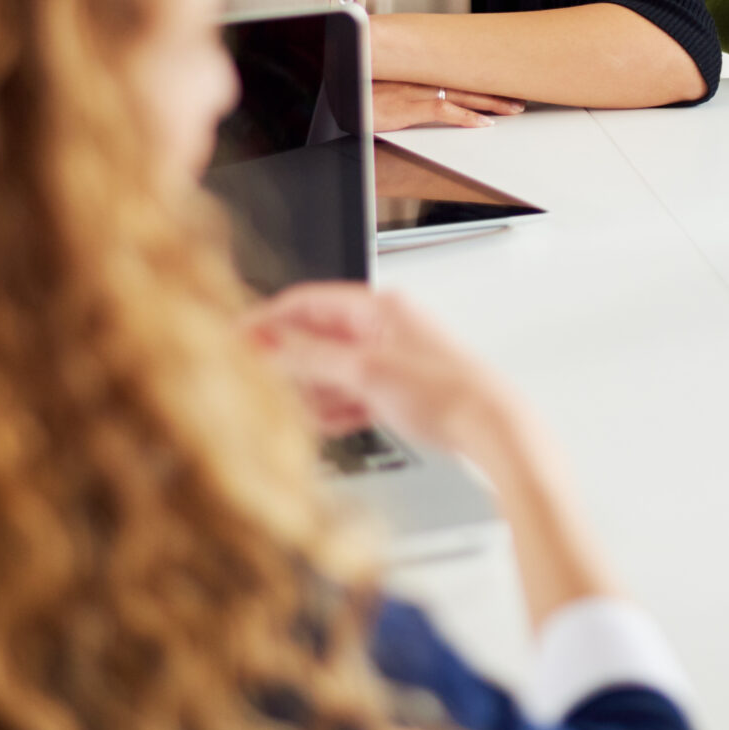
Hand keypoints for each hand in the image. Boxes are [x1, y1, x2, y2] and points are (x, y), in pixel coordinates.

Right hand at [247, 283, 617, 622]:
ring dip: (308, 388)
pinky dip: (333, 406)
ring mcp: (391, 359)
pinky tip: (318, 423)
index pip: (308, 302)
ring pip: (332, 369)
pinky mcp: (398, 389)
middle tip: (253, 382)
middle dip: (286, 361)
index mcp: (380, 308)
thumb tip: (269, 346)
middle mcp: (385, 328)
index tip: (235, 338)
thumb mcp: (366, 372)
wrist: (493, 428)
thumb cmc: (447, 392)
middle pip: (317, 337)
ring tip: (284, 410)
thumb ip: (313, 358)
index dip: (267, 319)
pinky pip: (351, 393)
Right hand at [372, 80, 525, 130]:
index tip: (503, 82)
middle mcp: (421, 76)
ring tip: (512, 110)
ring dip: (490, 103)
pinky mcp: (407, 107)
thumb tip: (426, 85)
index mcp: (418, 70)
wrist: (335, 84)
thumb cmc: (358, 84)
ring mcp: (415, 91)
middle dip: (496, 91)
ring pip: (463, 94)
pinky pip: (443, 110)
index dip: (482, 78)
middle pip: (468, 81)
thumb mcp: (387, 80)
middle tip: (519, 99)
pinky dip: (465, 117)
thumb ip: (408, 79)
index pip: (458, 71)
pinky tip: (482, 124)